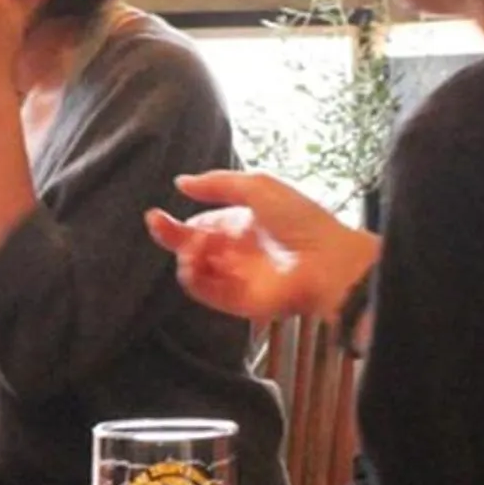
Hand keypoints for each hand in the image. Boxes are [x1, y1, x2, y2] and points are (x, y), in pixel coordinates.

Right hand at [145, 169, 378, 326]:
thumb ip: (218, 184)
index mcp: (239, 226)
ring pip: (192, 270)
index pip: (198, 226)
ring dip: (186, 255)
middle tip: (157, 224)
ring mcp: (234, 278)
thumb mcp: (258, 187)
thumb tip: (181, 182)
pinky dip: (193, 277)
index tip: (156, 214)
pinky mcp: (235, 302)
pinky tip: (196, 262)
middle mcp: (234, 253)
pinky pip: (203, 292)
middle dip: (170, 236)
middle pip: (189, 248)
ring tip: (198, 244)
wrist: (326, 260)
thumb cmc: (300, 220)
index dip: (176, 223)